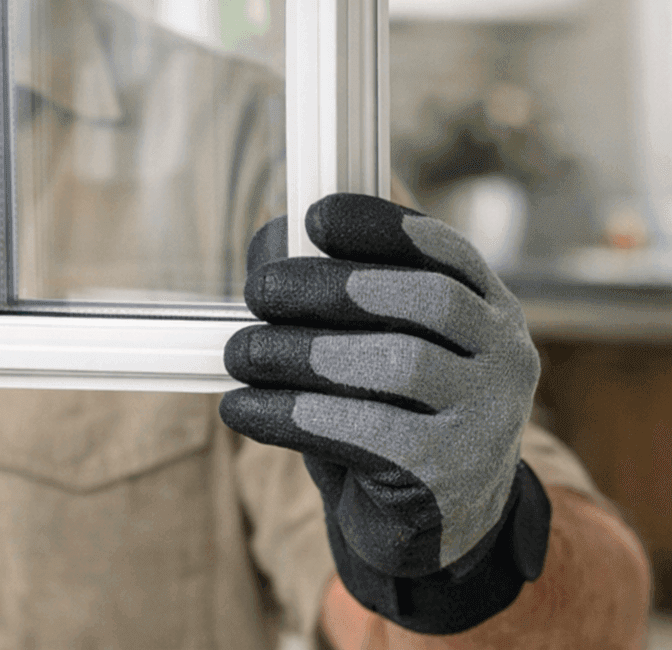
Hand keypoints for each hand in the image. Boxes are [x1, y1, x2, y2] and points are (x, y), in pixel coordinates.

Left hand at [219, 194, 548, 634]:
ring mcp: (486, 421)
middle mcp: (504, 359)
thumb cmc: (388, 415)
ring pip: (394, 364)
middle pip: (423, 300)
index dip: (379, 226)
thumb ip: (336, 296)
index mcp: (488, 311)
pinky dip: (289, 415)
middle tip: (258, 292)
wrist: (432, 527)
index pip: (445, 251)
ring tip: (240, 354)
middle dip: (327, 287)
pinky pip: (363, 433)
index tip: (313, 218)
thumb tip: (270, 241)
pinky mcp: (446, 478)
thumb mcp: (372, 348)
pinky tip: (242, 409)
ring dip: (298, 354)